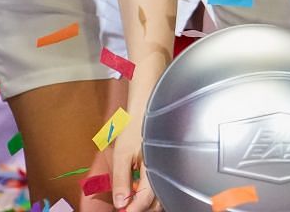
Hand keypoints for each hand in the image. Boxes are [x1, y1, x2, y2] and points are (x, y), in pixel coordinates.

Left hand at [89, 63, 163, 210]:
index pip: (147, 201)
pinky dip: (151, 185)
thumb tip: (121, 203)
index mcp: (156, 167)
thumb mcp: (123, 149)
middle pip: (157, 200)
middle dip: (142, 206)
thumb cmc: (139, 115)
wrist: (151, 89)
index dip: (133, 210)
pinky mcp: (167, 152)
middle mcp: (166, 166)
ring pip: (161, 189)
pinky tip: (140, 182)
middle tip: (127, 206)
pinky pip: (161, 177)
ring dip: (146, 197)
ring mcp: (168, 159)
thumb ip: (122, 178)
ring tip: (131, 197)